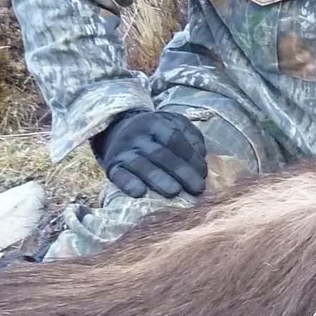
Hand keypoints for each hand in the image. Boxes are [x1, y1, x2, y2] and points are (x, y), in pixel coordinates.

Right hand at [91, 109, 206, 199]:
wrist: (118, 130)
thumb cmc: (156, 133)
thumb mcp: (175, 124)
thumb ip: (191, 137)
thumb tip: (200, 156)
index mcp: (156, 123)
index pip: (174, 137)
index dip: (190, 156)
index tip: (203, 173)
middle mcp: (138, 136)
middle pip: (160, 153)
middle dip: (180, 171)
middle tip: (197, 188)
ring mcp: (124, 151)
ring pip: (141, 164)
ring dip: (158, 179)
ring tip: (174, 192)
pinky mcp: (112, 166)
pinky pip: (119, 175)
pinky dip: (128, 183)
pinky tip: (139, 192)